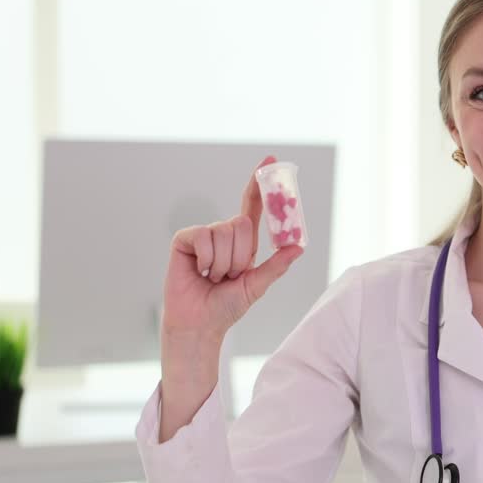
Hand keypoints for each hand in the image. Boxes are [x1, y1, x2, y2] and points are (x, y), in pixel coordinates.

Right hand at [162, 156, 304, 339]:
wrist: (200, 323)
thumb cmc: (226, 306)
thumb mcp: (257, 285)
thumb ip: (276, 266)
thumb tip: (299, 247)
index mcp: (242, 242)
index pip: (251, 206)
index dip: (258, 184)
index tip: (269, 158)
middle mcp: (223, 233)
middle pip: (242, 223)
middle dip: (239, 256)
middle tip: (229, 276)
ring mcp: (203, 235)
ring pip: (224, 232)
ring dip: (223, 263)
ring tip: (213, 277)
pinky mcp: (184, 239)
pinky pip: (204, 237)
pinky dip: (206, 259)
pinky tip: (199, 271)